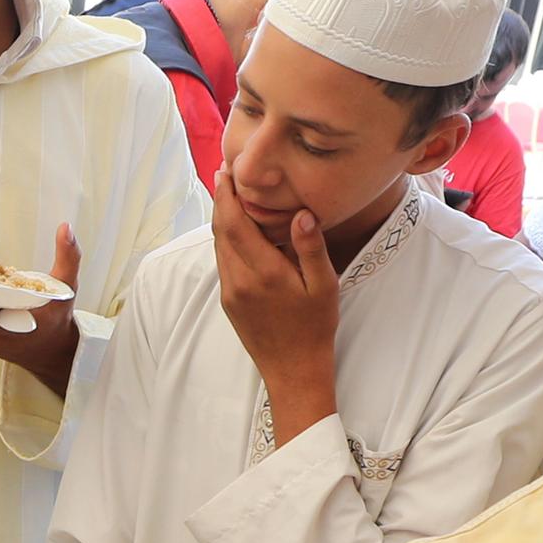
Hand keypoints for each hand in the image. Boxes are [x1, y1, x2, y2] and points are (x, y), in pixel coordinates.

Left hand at [208, 171, 344, 440]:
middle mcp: (239, 280)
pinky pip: (223, 262)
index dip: (227, 195)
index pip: (235, 223)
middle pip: (221, 230)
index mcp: (263, 272)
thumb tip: (301, 213)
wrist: (293, 371)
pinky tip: (235, 231)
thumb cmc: (315, 328)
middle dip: (220, 201)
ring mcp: (230, 292)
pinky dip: (225, 240)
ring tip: (227, 196)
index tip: (225, 172)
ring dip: (221, 220)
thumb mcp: (324, 286)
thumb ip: (310, 248)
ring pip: (219, 246)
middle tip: (223, 175)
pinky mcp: (228, 302)